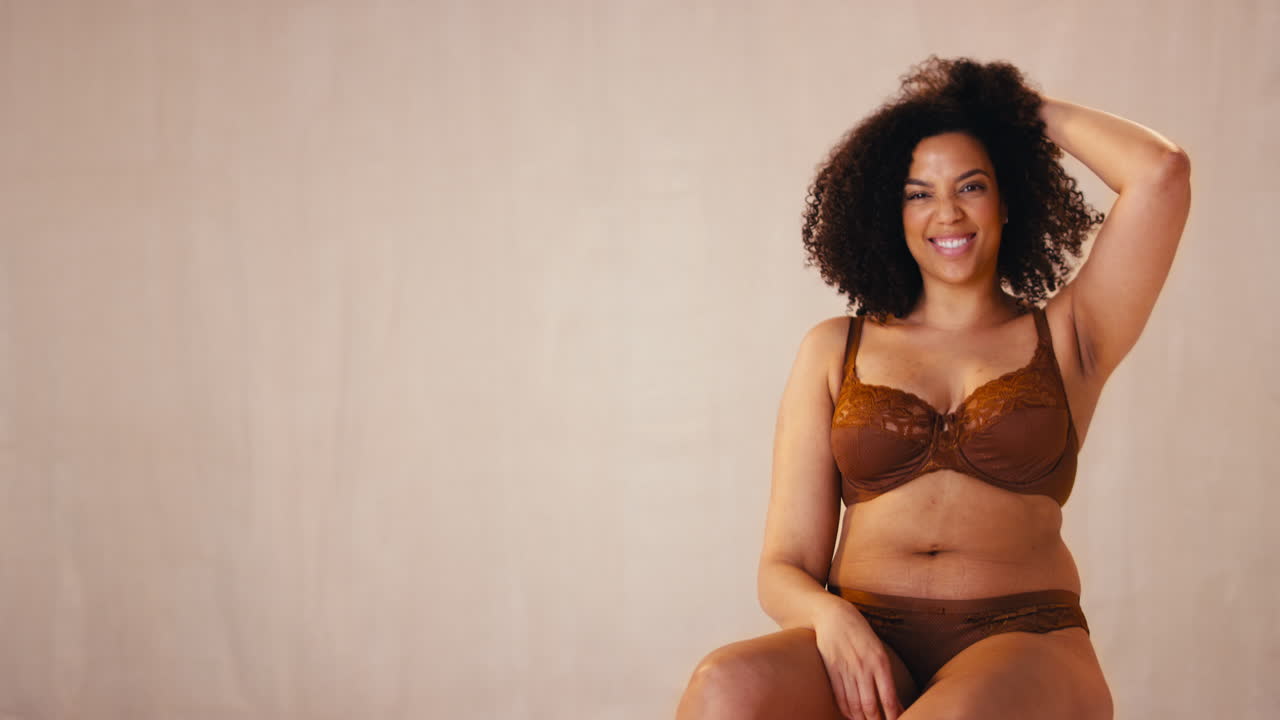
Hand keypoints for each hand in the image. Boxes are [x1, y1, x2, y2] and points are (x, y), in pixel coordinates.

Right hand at [812, 597, 903, 719]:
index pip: (889, 698)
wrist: (833, 615)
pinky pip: (840, 697)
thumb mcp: (878, 649)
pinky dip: (846, 710)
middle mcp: (864, 667)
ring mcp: (846, 669)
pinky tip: (851, 715)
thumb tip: (893, 700)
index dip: (893, 716)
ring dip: (861, 719)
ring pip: (855, 705)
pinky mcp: (832, 670)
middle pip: (871, 706)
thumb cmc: (860, 632)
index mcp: (880, 661)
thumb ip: (884, 673)